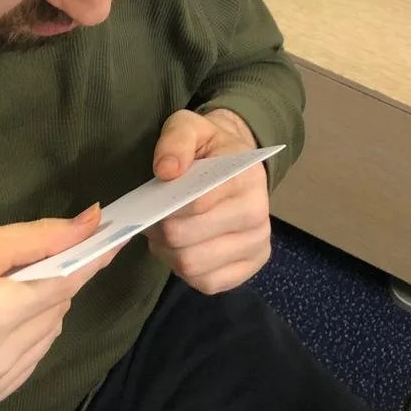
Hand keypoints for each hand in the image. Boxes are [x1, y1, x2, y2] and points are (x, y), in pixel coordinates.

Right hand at [0, 207, 112, 409]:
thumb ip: (37, 238)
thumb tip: (92, 223)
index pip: (62, 286)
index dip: (87, 259)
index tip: (110, 235)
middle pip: (57, 309)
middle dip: (50, 280)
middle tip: (15, 263)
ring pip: (49, 334)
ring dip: (39, 309)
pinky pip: (31, 357)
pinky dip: (25, 334)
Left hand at [147, 108, 271, 294]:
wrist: (235, 166)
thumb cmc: (208, 147)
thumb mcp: (189, 127)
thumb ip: (175, 140)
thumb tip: (166, 171)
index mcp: (247, 179)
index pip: (196, 203)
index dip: (163, 205)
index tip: (152, 199)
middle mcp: (258, 216)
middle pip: (187, 239)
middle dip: (160, 231)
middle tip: (153, 217)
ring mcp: (256, 247)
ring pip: (192, 266)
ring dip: (167, 252)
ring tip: (165, 232)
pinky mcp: (247, 270)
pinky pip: (206, 284)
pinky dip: (183, 271)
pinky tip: (181, 249)